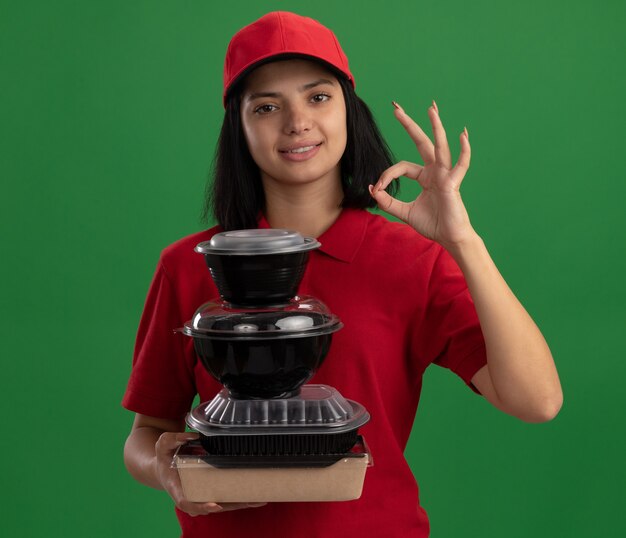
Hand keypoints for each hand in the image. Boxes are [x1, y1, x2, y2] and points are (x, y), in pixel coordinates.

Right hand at [155, 432, 266, 515]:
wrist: (166, 466)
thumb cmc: (164, 457)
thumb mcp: (162, 445)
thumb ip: (172, 439)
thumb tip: (191, 436)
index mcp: (178, 490)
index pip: (188, 502)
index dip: (202, 506)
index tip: (215, 504)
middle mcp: (192, 497)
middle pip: (212, 507)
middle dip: (232, 505)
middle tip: (250, 500)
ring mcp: (202, 497)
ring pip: (223, 505)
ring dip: (241, 504)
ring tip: (260, 499)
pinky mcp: (211, 494)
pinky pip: (226, 500)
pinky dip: (241, 500)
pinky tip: (256, 496)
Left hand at [369, 101, 476, 250]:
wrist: (448, 238)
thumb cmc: (432, 224)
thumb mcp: (404, 212)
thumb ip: (388, 202)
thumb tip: (372, 190)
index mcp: (425, 176)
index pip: (402, 167)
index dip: (387, 176)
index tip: (377, 188)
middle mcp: (435, 171)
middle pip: (421, 142)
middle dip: (409, 125)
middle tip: (396, 107)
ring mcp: (446, 175)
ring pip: (440, 146)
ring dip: (435, 127)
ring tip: (431, 108)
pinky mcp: (453, 183)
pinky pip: (460, 164)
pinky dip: (463, 150)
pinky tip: (462, 135)